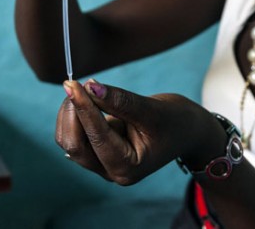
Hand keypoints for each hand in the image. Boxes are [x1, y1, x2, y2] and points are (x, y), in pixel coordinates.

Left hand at [56, 79, 216, 185]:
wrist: (185, 130)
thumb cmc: (175, 122)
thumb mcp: (151, 109)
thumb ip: (120, 101)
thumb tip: (89, 86)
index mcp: (128, 168)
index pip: (97, 137)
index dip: (83, 108)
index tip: (73, 83)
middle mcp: (111, 170)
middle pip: (75, 145)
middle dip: (72, 113)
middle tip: (75, 84)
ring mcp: (101, 163)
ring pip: (69, 140)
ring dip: (69, 113)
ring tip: (82, 89)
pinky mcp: (96, 151)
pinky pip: (73, 135)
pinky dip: (72, 115)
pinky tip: (83, 99)